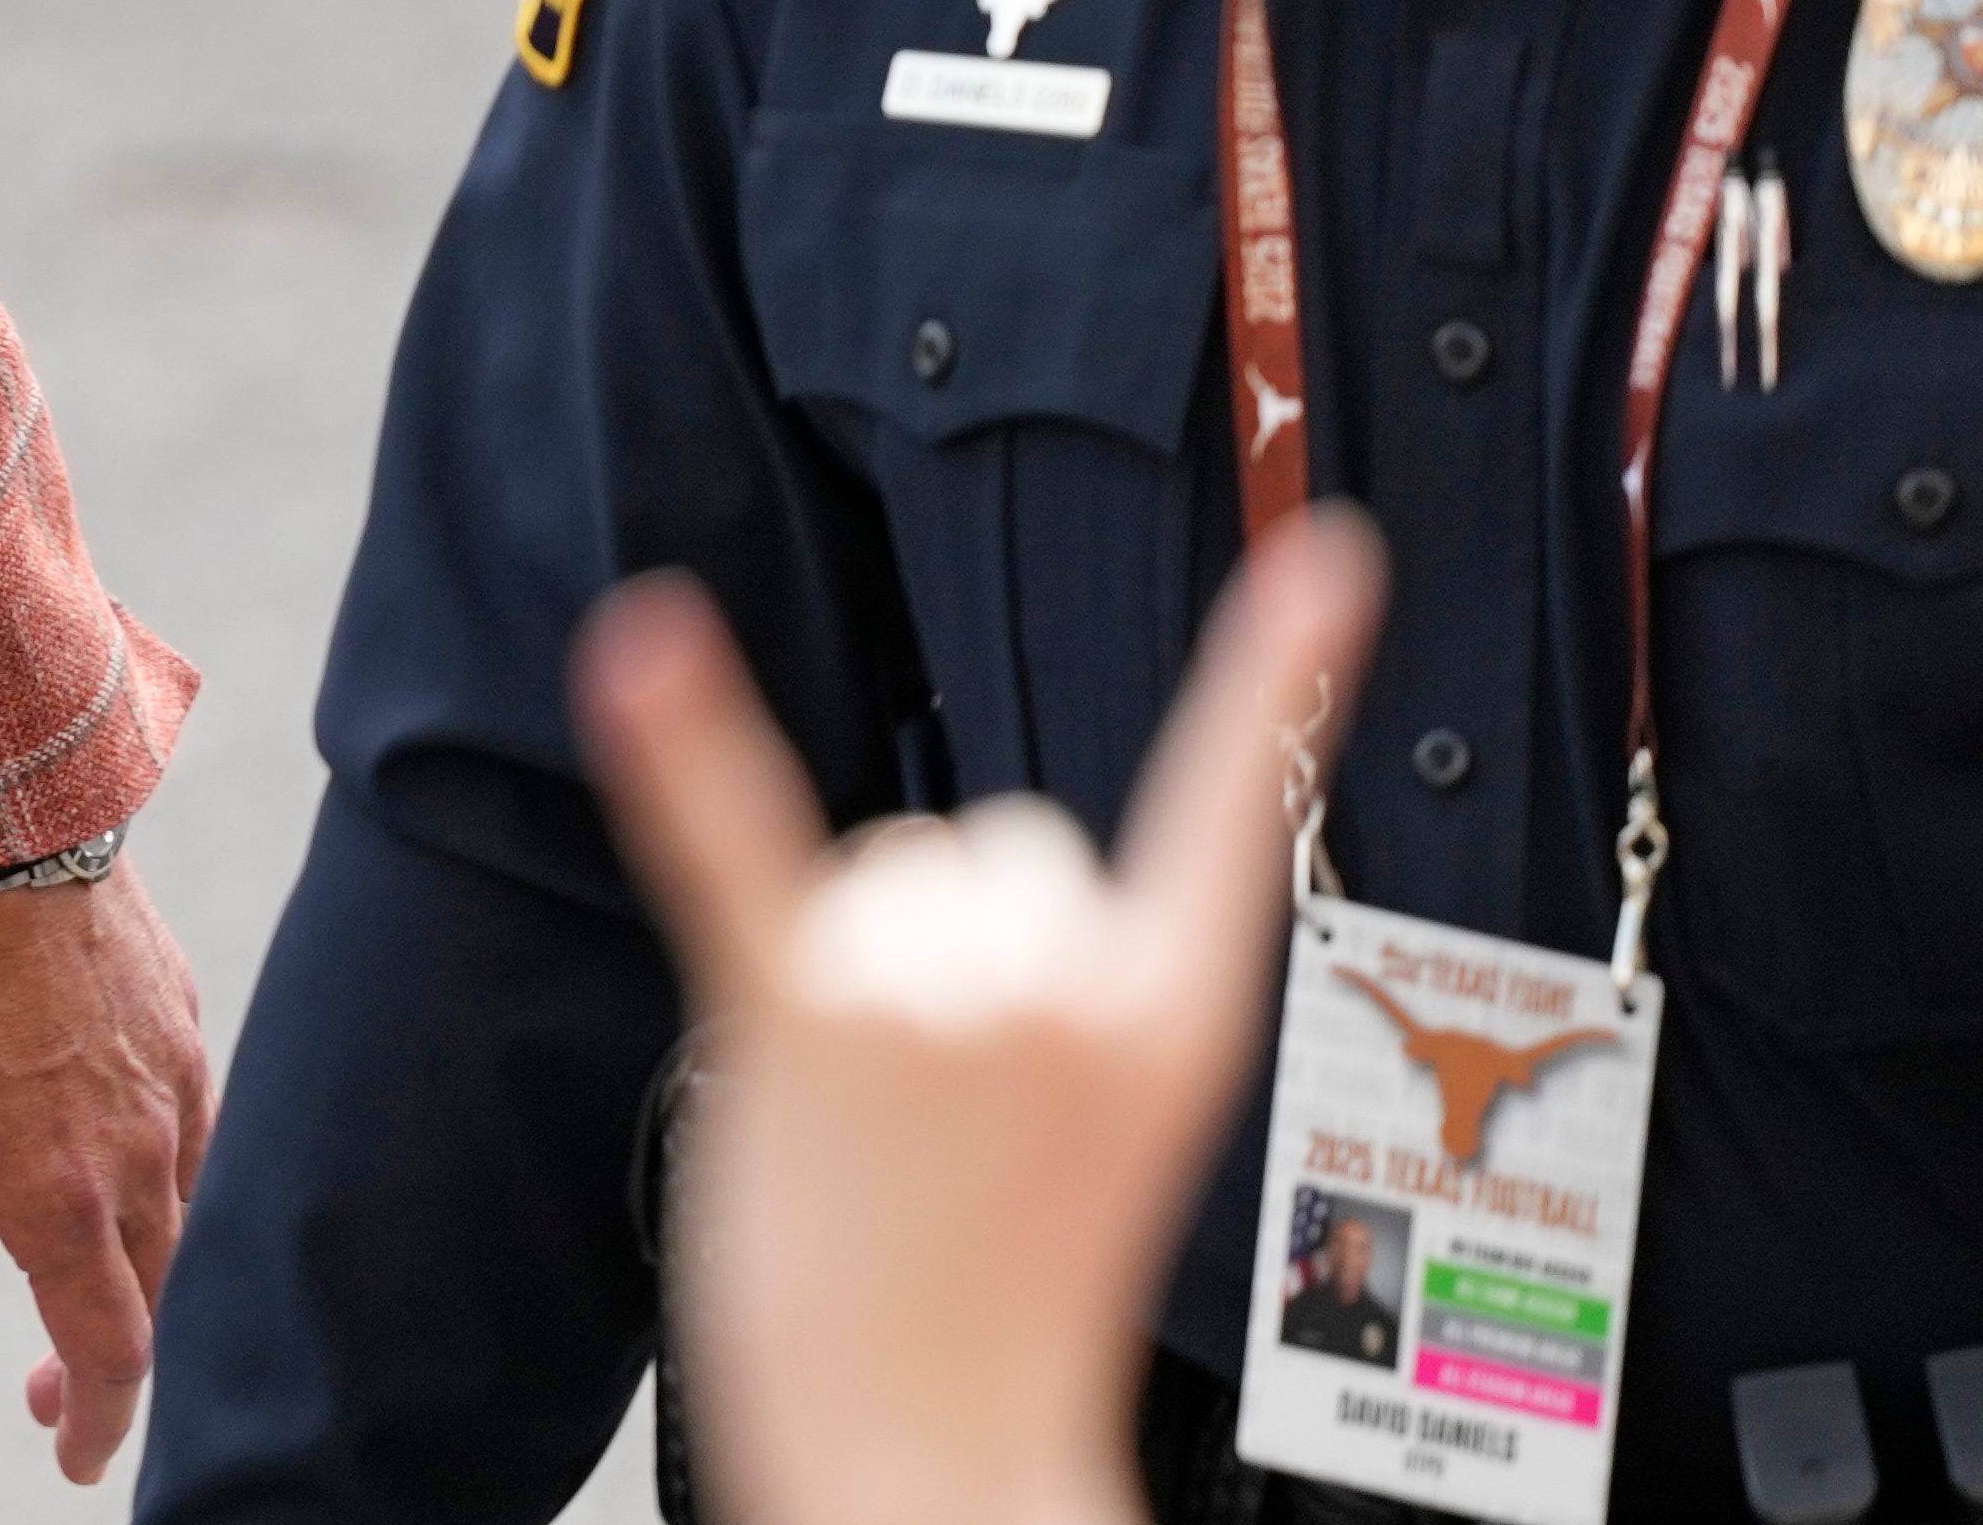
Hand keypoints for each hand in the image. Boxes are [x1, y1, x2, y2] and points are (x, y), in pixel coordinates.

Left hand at [0, 854, 215, 1481]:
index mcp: (57, 1195)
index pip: (108, 1349)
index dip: (101, 1420)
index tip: (73, 1458)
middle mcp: (136, 1150)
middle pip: (155, 1291)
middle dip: (110, 1357)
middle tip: (49, 1386)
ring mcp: (171, 1079)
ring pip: (181, 1208)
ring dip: (136, 1261)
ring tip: (73, 1270)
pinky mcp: (181, 1014)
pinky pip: (191, 1123)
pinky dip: (158, 1172)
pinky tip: (111, 1164)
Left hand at [580, 511, 1387, 1524]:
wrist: (925, 1447)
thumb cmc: (995, 1307)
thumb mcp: (1088, 1140)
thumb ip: (1058, 997)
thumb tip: (970, 890)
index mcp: (1167, 1019)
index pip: (1232, 805)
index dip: (1286, 673)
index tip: (1339, 547)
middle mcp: (1061, 984)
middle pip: (988, 843)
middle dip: (949, 948)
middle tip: (938, 1114)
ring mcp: (928, 991)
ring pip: (874, 876)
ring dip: (850, 975)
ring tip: (865, 1124)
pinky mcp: (790, 1009)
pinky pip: (728, 840)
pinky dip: (677, 740)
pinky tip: (643, 644)